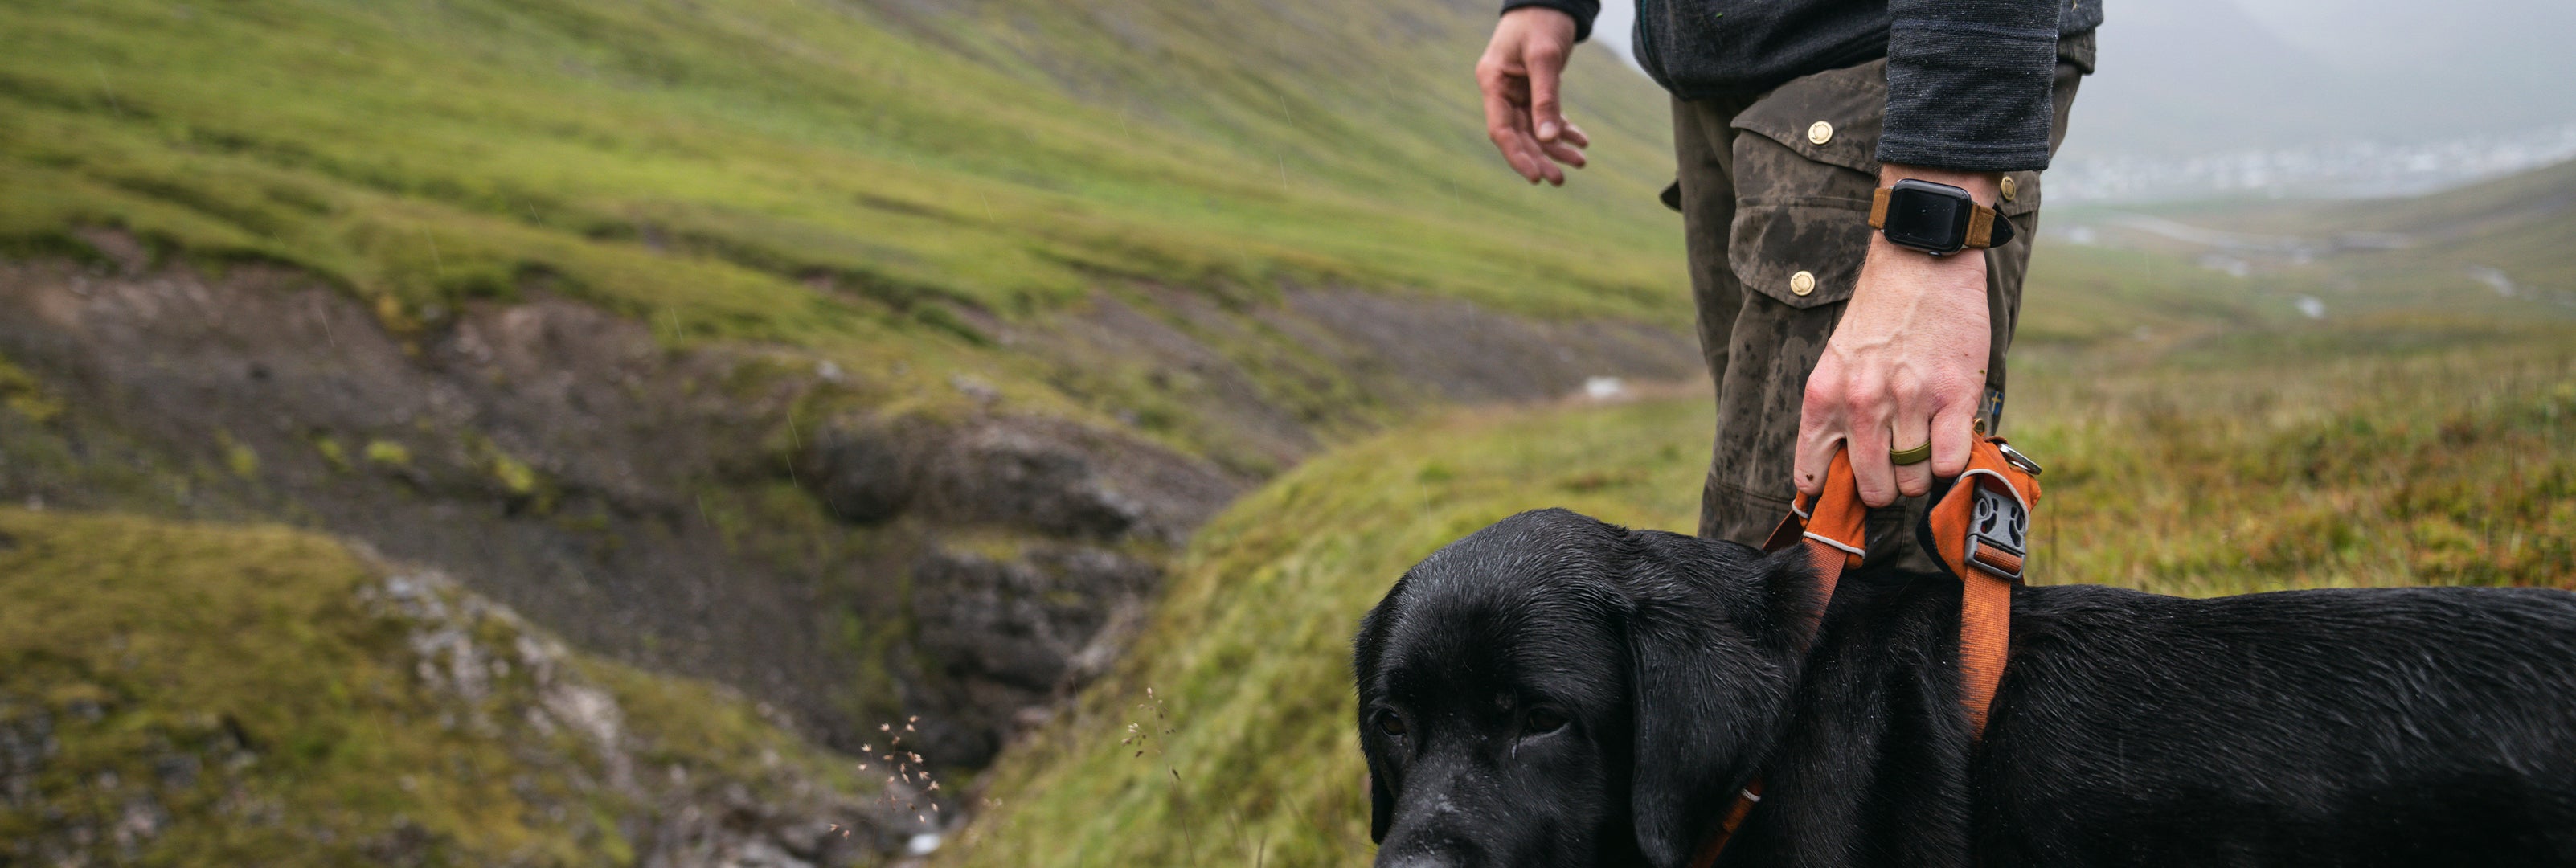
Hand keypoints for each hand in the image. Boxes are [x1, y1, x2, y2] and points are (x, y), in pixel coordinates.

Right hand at [1476, 8, 1589, 184]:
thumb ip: (1546, 98)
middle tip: (1561, 179)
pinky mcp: (1533, 87)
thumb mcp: (1544, 58)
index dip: (1518, 156)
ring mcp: (1517, 90)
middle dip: (1539, 158)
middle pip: (1518, 135)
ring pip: (1534, 129)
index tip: (1536, 178)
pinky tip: (1581, 142)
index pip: (1501, 130)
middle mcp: (1502, 91)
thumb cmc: (1541, 21)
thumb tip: (1548, 139)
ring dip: (1555, 147)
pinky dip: (1563, 129)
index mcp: (1494, 83)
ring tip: (1580, 162)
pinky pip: (1546, 116)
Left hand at [1795, 164, 1998, 506]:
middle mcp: (1862, 404)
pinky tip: (1948, 440)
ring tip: (1923, 447)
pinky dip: (1951, 463)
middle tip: (1895, 470)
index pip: (1812, 476)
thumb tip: (1837, 472)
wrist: (1920, 259)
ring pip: (1914, 481)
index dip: (1831, 492)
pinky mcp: (1954, 395)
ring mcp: (1910, 401)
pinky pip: (1950, 462)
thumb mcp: (1836, 362)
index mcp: (1823, 397)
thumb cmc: (1878, 315)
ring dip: (1921, 475)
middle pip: (1873, 488)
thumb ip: (1834, 413)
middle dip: (1884, 488)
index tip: (1843, 494)